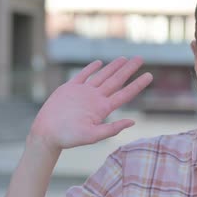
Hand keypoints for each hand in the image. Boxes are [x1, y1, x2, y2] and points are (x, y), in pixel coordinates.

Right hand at [29, 57, 152, 150]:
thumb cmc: (69, 138)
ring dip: (113, 67)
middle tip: (140, 58)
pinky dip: (91, 68)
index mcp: (103, 108)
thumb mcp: (92, 136)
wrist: (46, 134)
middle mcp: (96, 99)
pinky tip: (99, 63)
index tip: (150, 76)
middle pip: (116, 80)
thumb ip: (112, 129)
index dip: (138, 84)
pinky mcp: (70, 89)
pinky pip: (83, 75)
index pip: (125, 93)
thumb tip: (132, 122)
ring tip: (124, 59)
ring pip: (102, 76)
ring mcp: (83, 93)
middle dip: (129, 69)